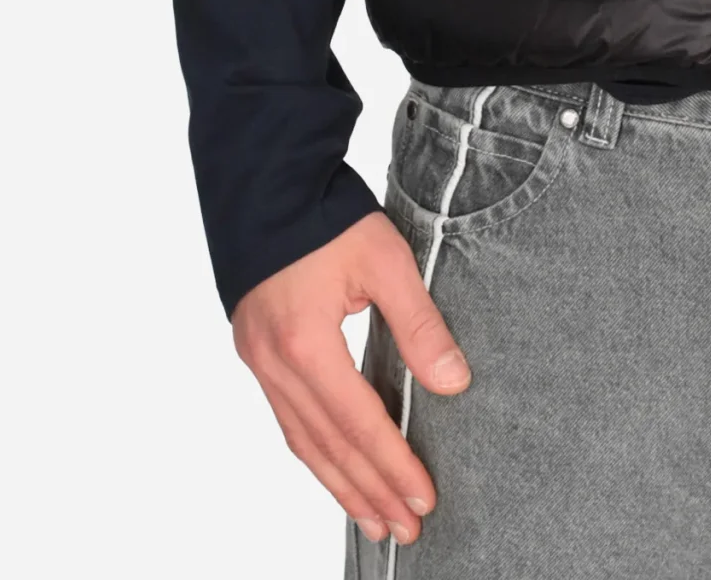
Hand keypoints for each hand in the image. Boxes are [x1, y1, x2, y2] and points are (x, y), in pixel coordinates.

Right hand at [232, 209, 470, 550]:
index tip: (423, 498)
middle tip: (404, 530)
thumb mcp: (385, 259)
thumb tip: (453, 383)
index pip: (357, 422)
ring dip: (340, 484)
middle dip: (369, 492)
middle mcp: (275, 363)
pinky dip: (315, 453)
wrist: (265, 180)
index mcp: (305, 342)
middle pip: (327, 446)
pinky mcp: (256, 352)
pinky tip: (336, 471)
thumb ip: (419, 324)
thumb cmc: (326, 214)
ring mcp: (259, 361)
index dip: (392, 465)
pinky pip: (287, 420)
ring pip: (302, 441)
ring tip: (373, 520)